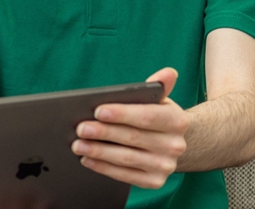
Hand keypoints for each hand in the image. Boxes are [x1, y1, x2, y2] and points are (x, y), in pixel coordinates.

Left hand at [71, 68, 188, 188]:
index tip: (98, 111)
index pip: (147, 117)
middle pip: (133, 138)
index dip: (122, 114)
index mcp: (177, 121)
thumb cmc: (156, 117)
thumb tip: (169, 72)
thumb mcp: (159, 100)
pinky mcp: (154, 182)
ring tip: (77, 145)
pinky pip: (124, 176)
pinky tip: (87, 159)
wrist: (169, 144)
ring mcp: (165, 166)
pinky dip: (103, 168)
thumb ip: (158, 86)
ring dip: (98, 152)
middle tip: (80, 128)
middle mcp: (175, 146)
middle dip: (104, 133)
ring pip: (126, 159)